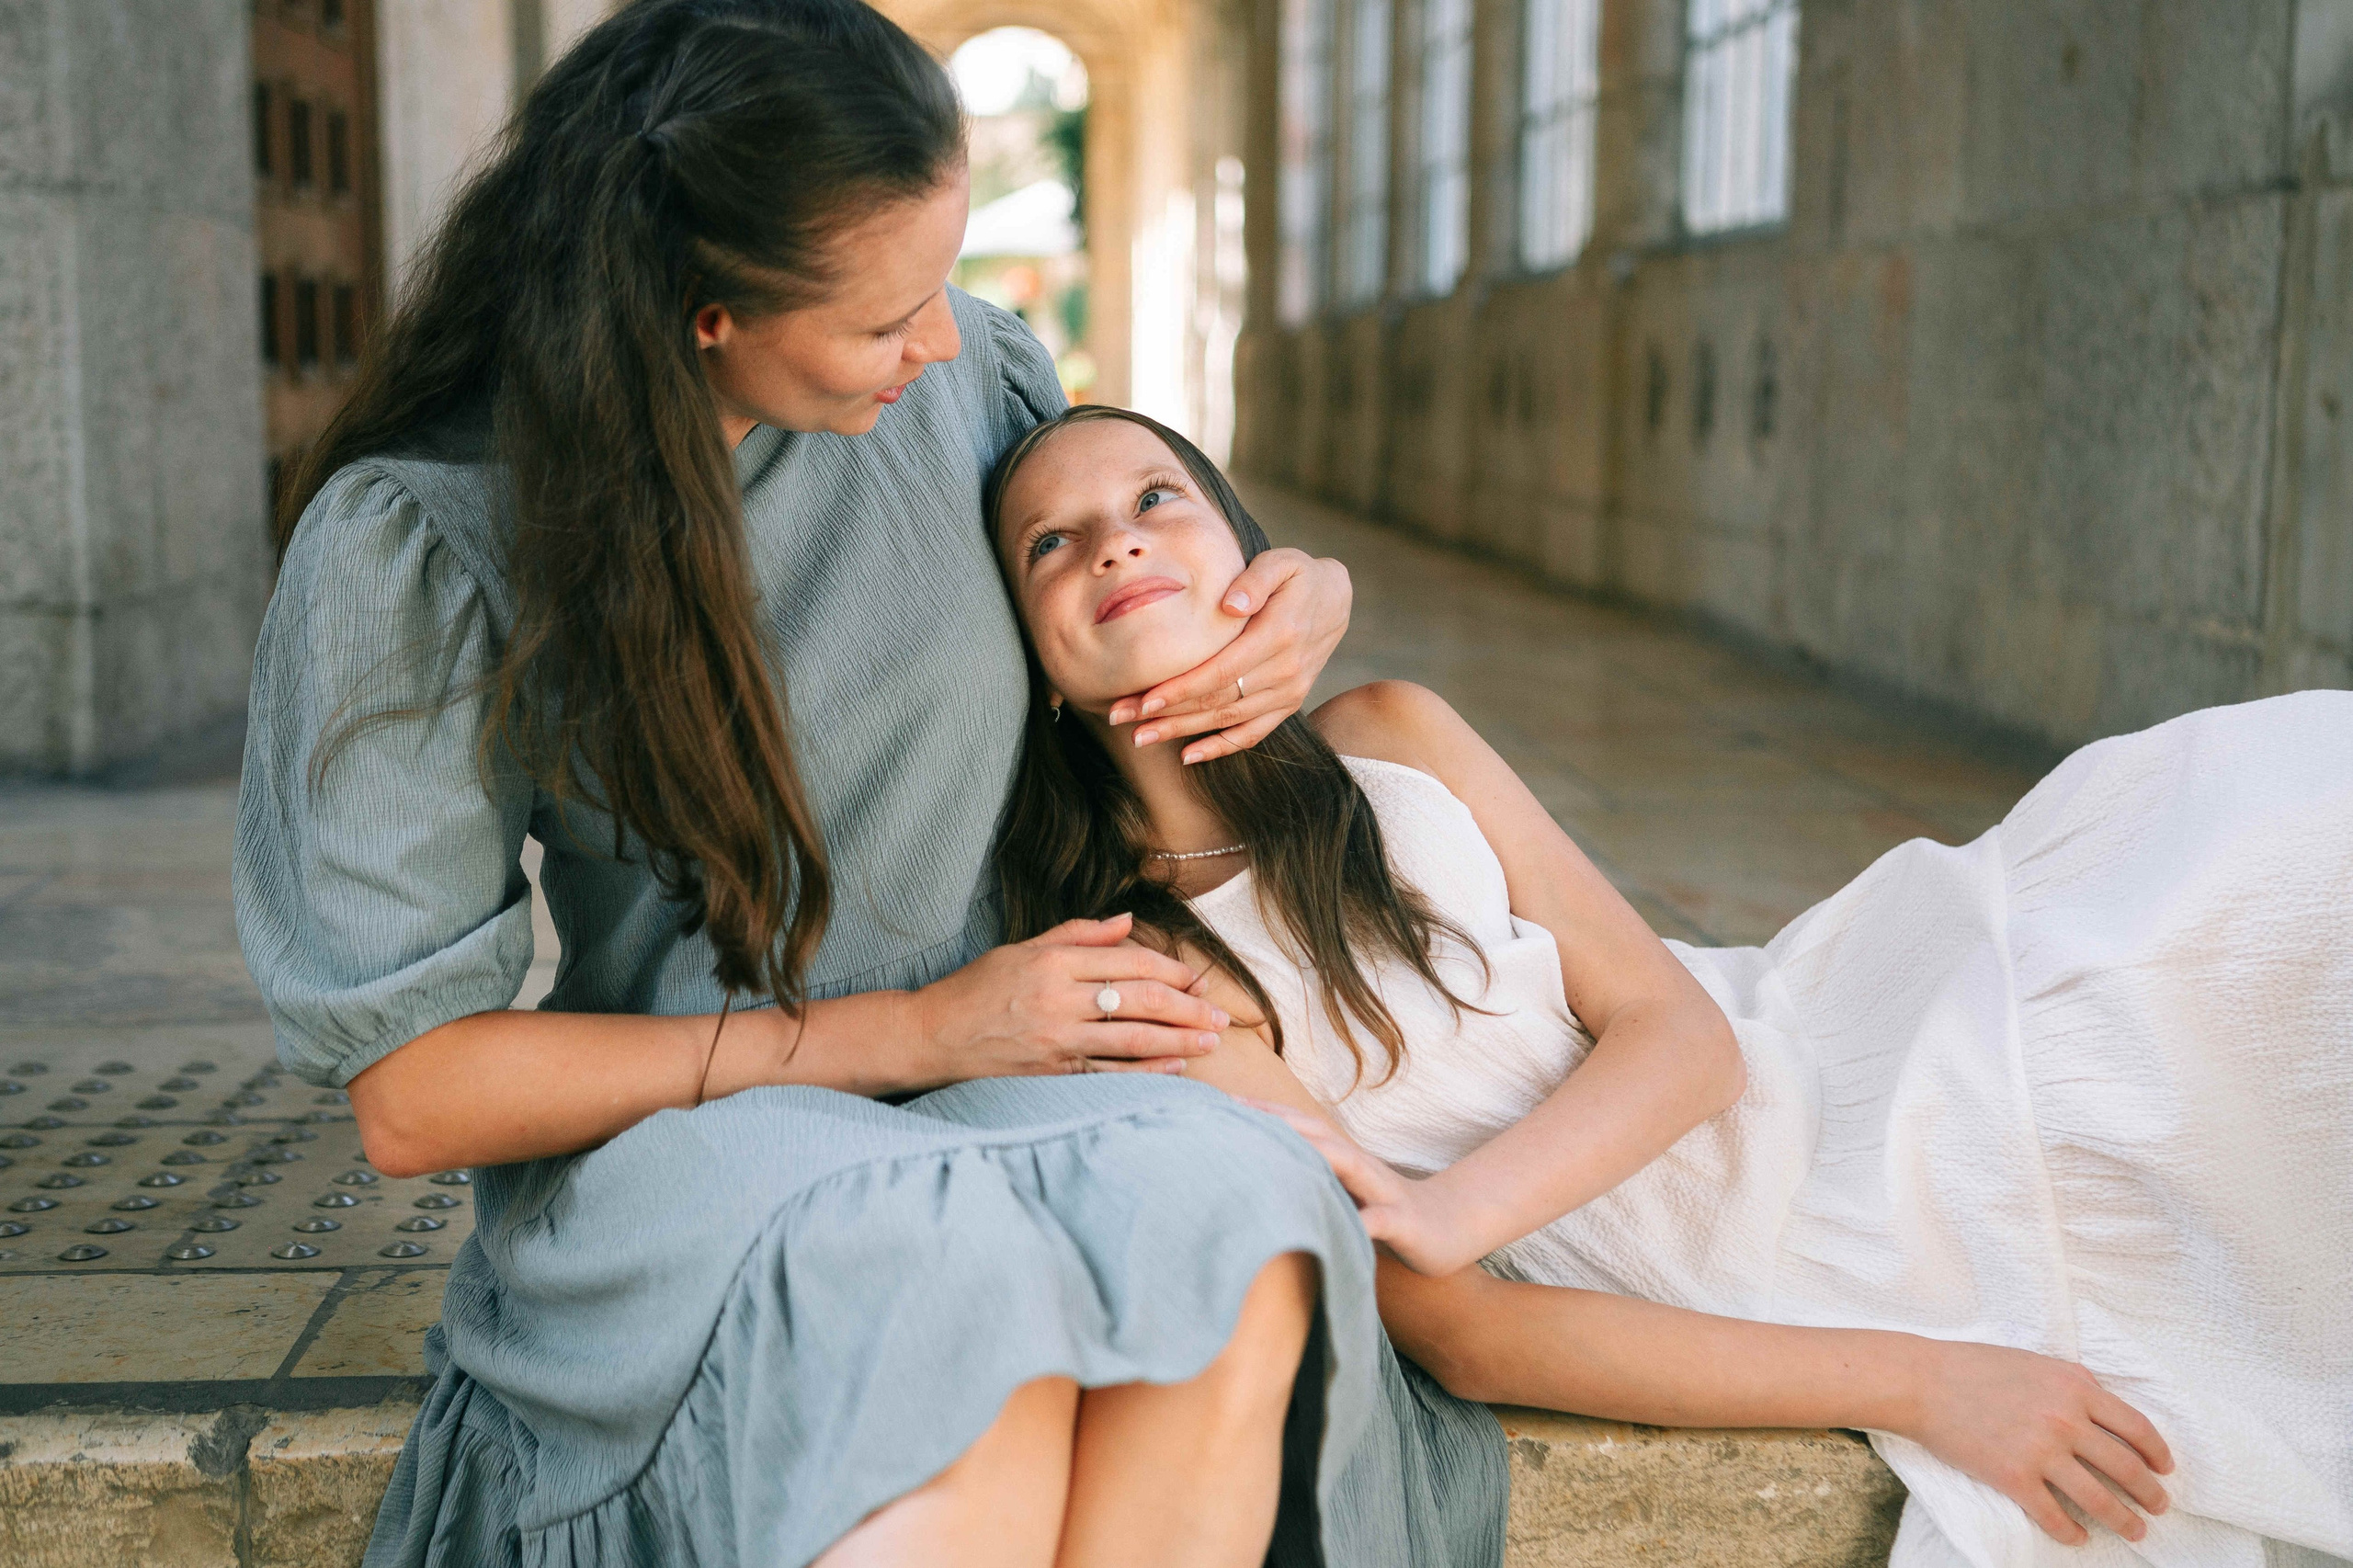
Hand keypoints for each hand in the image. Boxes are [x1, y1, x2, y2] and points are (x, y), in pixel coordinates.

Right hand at [910, 914, 1227, 1085]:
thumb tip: (1127, 920)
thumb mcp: (1022, 947)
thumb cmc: (976, 988)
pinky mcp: (1052, 1073)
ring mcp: (1057, 1039)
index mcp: (1055, 962)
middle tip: (1220, 1016)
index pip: (1130, 962)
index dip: (1171, 971)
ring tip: (1210, 1041)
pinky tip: (1174, 1068)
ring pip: (1133, 1038)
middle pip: (1141, 999)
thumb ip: (1078, 935)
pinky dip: (1146, 1071)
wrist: (932, 1035)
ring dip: (1179, 1040)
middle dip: (1187, 1007)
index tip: (1197, 980)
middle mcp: (1060, 998)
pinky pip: (1110, 1072)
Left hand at [1107, 549, 1350, 764]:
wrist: (1336, 600)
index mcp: (1279, 635)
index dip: (1181, 689)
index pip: (1222, 670)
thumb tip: (1231, 604)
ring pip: (1229, 720)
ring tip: (1140, 736)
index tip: (1143, 699)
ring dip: (1182, 732)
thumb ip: (1255, 579)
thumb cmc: (1297, 576)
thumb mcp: (1282, 563)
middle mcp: (1286, 671)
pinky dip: (1221, 747)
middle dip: (1166, 713)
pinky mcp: (1289, 704)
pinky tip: (1187, 755)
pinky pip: (1253, 734)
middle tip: (1120, 718)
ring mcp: (1290, 692)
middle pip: (1218, 700)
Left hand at [1242, 1099, 1486, 1274]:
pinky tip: (1344, 1227)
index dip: (1261, 1112)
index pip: (1297, 1127)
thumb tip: (1255, 1172)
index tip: (1219, 1102)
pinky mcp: (1403, 1222)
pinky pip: (1381, 1220)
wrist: (1446, 1228)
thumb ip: (1309, 1177)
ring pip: (1348, 1163)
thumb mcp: (1341, 1192)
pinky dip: (1362, 1221)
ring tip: (1277, 1147)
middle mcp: (1359, 1165)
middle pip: (1317, 1133)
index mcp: (1341, 1158)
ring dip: (1316, 1153)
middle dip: (1277, 1120)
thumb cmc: (1381, 1211)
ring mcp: (1382, 1191)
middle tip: (1234, 1110)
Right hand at [1898, 1339, 2173, 1545]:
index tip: (2164, 1469)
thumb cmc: (1975, 1367)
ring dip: (2123, 1521)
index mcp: (2075, 1387)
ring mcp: (2040, 1451)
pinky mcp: (2013, 1478)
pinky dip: (2071, 1533)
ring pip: (2098, 1499)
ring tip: (2134, 1531)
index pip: (2136, 1427)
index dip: (2157, 1453)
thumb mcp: (2036, 1362)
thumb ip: (2074, 1383)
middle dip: (2150, 1494)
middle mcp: (2065, 1419)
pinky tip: (2077, 1538)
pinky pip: (2054, 1516)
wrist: (1922, 1381)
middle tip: (2158, 1507)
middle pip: (2126, 1468)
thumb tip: (2104, 1408)